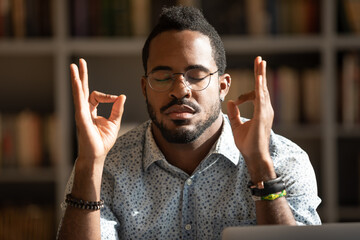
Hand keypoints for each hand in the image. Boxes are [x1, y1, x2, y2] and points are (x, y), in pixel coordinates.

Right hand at [71, 58, 125, 165]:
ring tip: (74, 66)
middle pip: (82, 89)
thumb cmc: (103, 141)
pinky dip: (77, 91)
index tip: (117, 100)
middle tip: (79, 62)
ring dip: (76, 79)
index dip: (108, 96)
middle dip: (81, 75)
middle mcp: (84, 110)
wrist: (97, 155)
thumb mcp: (114, 123)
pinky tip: (76, 82)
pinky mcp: (81, 118)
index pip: (96, 96)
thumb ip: (117, 109)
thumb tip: (122, 96)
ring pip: (78, 93)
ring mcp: (81, 113)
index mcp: (91, 110)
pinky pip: (79, 102)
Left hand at [227, 56, 274, 181]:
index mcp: (260, 111)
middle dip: (260, 72)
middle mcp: (265, 109)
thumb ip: (234, 114)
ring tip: (260, 62)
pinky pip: (261, 99)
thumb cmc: (247, 143)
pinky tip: (258, 78)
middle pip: (262, 87)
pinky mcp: (262, 116)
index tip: (237, 101)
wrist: (254, 156)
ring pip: (263, 89)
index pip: (256, 94)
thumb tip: (231, 102)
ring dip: (261, 75)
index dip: (247, 92)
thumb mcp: (237, 126)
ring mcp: (265, 112)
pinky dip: (259, 88)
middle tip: (259, 59)